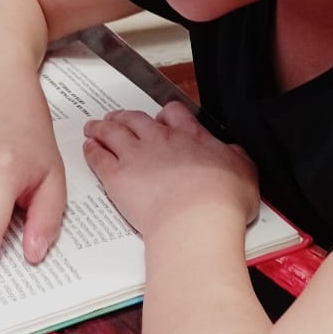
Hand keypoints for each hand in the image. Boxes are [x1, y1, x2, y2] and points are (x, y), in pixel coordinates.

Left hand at [82, 102, 258, 237]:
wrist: (197, 220)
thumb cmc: (223, 201)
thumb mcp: (244, 171)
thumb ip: (236, 157)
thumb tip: (233, 153)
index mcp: (192, 137)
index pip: (174, 113)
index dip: (164, 114)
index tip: (161, 119)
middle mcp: (162, 140)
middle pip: (137, 119)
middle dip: (126, 116)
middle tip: (119, 118)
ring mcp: (136, 156)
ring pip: (113, 132)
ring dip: (102, 127)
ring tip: (94, 127)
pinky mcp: (117, 177)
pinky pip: (99, 157)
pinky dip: (92, 150)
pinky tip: (88, 148)